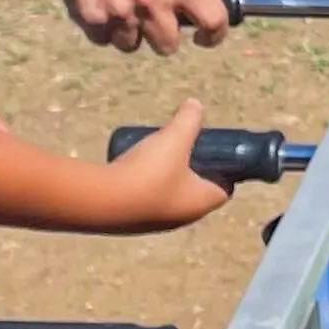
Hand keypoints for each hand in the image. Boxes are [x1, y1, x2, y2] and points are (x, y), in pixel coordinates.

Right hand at [39, 0, 240, 53]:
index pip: (214, 19)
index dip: (215, 32)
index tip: (207, 34)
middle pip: (170, 45)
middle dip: (168, 37)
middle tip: (158, 22)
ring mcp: (122, 11)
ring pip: (136, 45)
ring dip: (134, 33)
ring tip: (127, 7)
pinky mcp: (94, 20)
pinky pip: (107, 40)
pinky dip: (107, 28)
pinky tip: (104, 4)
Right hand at [94, 97, 232, 231]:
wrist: (103, 201)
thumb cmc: (149, 172)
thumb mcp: (174, 138)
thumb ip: (188, 120)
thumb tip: (195, 104)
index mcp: (200, 203)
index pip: (223, 192)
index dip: (224, 173)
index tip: (216, 155)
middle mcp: (182, 219)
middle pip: (196, 195)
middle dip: (193, 174)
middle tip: (185, 152)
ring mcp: (155, 224)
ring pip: (169, 201)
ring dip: (167, 182)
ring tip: (157, 158)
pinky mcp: (131, 224)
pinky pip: (145, 205)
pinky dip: (145, 190)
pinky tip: (134, 173)